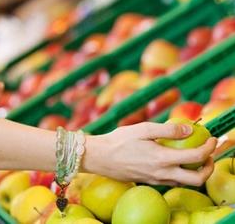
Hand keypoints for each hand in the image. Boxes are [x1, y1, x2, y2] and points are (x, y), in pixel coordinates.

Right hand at [84, 122, 216, 186]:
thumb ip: (168, 130)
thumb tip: (189, 129)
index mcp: (162, 159)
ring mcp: (155, 180)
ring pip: (184, 183)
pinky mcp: (148, 181)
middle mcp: (162, 174)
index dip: (209, 148)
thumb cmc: (119, 141)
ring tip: (195, 158)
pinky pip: (171, 181)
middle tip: (209, 155)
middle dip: (209, 168)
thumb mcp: (143, 129)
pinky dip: (181, 174)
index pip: (196, 157)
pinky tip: (174, 162)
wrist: (100, 157)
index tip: (213, 138)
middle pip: (196, 180)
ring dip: (196, 173)